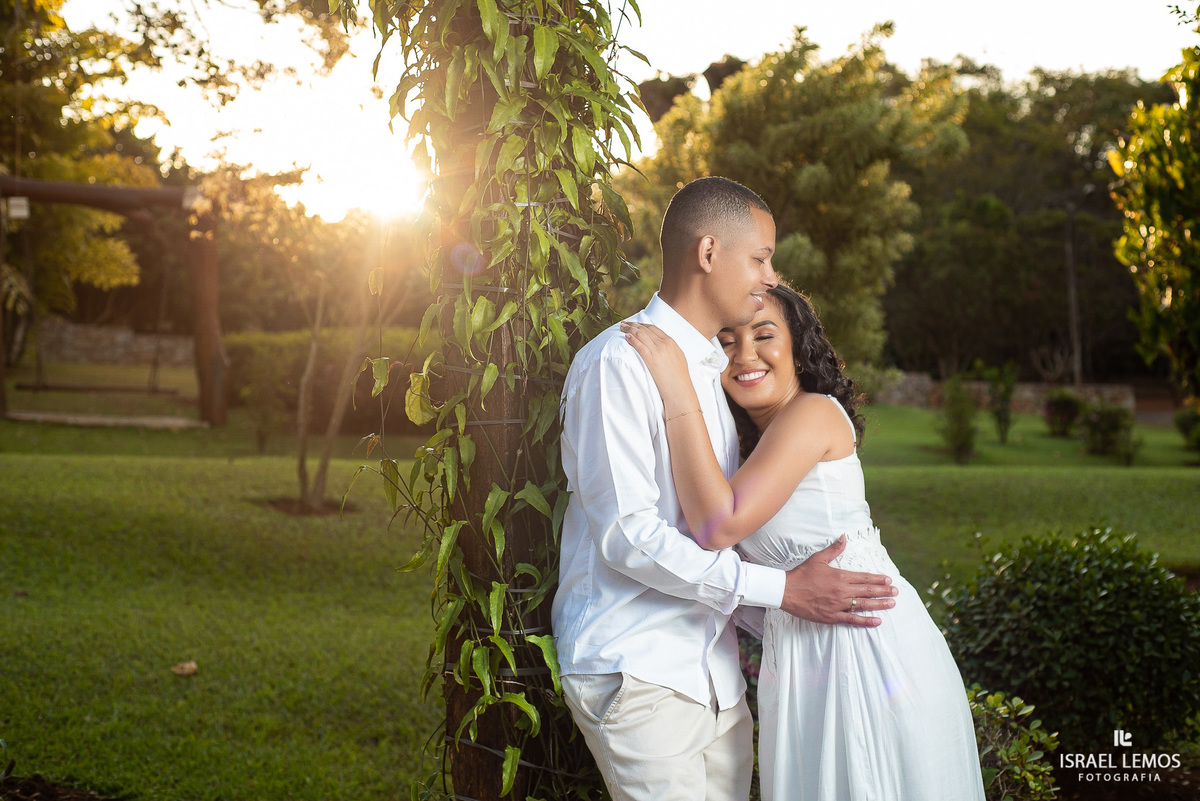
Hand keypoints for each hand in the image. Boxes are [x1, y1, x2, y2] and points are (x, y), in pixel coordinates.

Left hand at [620, 321, 693, 413]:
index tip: (635, 324)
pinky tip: (626, 337)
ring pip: (641, 334)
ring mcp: (658, 351)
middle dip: (633, 325)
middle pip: (645, 329)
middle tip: (624, 324)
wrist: (680, 389)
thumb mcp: (678, 357)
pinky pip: (639, 345)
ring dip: (630, 329)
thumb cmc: (679, 378)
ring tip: (622, 328)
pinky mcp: (651, 360)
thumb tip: (663, 346)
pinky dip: (632, 339)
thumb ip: (670, 349)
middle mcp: (665, 344)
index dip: (642, 324)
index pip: (653, 328)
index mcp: (671, 342)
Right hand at [780, 535, 897, 626]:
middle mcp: (842, 591)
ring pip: (864, 605)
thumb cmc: (802, 574)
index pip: (864, 577)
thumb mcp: (818, 559)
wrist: (787, 591)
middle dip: (884, 591)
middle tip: (896, 592)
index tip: (888, 580)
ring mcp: (838, 605)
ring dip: (880, 604)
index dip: (878, 579)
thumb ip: (834, 549)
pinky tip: (877, 621)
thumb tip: (844, 537)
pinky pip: (852, 619)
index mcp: (840, 576)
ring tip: (891, 604)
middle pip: (868, 591)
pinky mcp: (832, 616)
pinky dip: (866, 621)